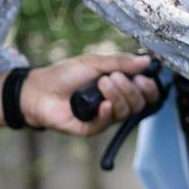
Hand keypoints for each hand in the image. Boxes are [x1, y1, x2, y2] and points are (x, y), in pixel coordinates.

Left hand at [22, 53, 161, 135]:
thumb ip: (120, 62)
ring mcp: (104, 116)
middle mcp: (115, 102)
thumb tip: (146, 60)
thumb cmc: (65, 74)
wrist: (39, 89)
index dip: (149, 87)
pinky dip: (108, 113)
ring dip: (117, 96)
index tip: (144, 78)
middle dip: (131, 90)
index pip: (145, 93)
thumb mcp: (94, 62)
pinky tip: (103, 105)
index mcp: (119, 86)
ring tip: (102, 83)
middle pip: (139, 103)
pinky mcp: (91, 128)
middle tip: (115, 77)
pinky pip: (107, 123)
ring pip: (125, 112)